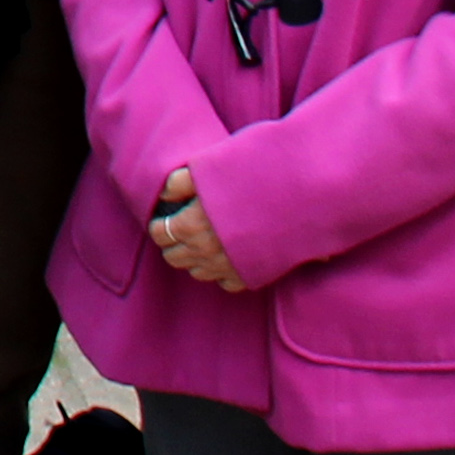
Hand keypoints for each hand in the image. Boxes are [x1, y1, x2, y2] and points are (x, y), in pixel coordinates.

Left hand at [149, 165, 250, 293]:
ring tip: (204, 243)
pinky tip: (228, 255)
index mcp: (190, 226)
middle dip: (174, 245)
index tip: (165, 219)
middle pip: (173, 258)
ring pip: (197, 272)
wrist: (295, 202)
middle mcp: (204, 252)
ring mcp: (226, 267)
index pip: (159, 234)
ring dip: (195, 259)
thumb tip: (163, 195)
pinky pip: (225, 282)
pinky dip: (222, 272)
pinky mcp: (248, 276)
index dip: (159, 225)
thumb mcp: (209, 172)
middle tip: (181, 231)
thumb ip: (179, 182)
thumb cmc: (250, 182)